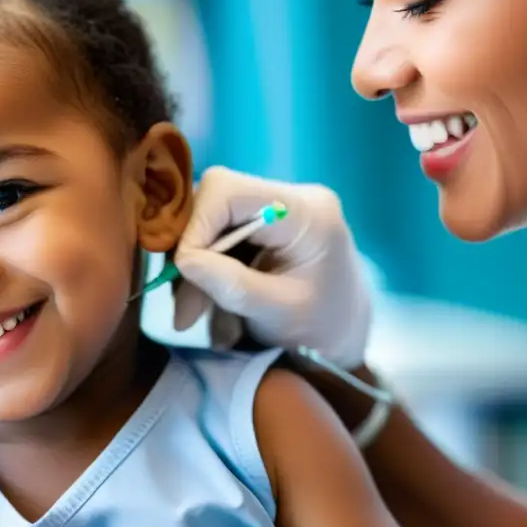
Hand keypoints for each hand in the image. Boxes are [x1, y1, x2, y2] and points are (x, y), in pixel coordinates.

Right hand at [173, 167, 371, 368]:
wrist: (344, 336)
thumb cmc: (322, 328)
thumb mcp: (278, 313)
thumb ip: (232, 285)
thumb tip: (183, 260)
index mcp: (306, 212)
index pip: (228, 190)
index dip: (195, 225)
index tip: (183, 270)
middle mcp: (290, 196)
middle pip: (213, 204)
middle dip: (192, 255)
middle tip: (184, 310)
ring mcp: (274, 207)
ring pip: (209, 224)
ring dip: (196, 272)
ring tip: (194, 318)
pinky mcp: (262, 223)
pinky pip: (217, 237)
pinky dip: (206, 273)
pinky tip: (209, 308)